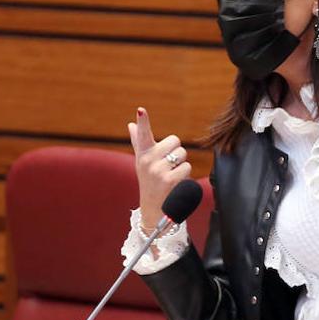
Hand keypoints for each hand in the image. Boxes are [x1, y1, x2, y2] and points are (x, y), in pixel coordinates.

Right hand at [127, 107, 191, 231]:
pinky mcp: (169, 181)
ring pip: (182, 154)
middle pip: (175, 141)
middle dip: (176, 152)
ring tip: (171, 176)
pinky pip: (186, 167)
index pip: (143, 134)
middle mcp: (147, 161)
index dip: (143, 121)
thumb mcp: (142, 162)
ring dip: (181, 164)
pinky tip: (175, 183)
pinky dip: (185, 175)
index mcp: (143, 153)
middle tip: (168, 165)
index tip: (140, 110)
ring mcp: (158, 171)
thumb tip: (131, 123)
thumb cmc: (149, 181)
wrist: (154, 209)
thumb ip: (138, 141)